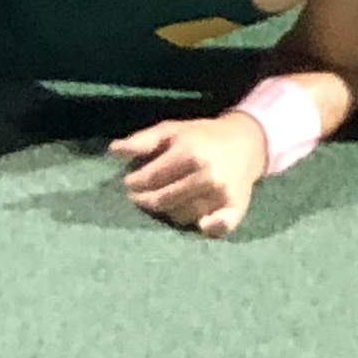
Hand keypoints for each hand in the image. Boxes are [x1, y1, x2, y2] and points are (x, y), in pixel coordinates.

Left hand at [109, 114, 268, 238]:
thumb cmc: (200, 136)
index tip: (129, 184)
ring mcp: (222, 195)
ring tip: (163, 201)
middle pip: (164, 200)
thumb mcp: (171, 129)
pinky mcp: (236, 210)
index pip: (151, 179)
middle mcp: (207, 176)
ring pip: (183, 216)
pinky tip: (198, 224)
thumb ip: (142, 140)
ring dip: (168, 212)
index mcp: (190, 154)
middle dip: (146, 201)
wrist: (245, 142)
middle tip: (138, 198)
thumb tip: (112, 151)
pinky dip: (205, 228)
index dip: (135, 183)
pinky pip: (216, 228)